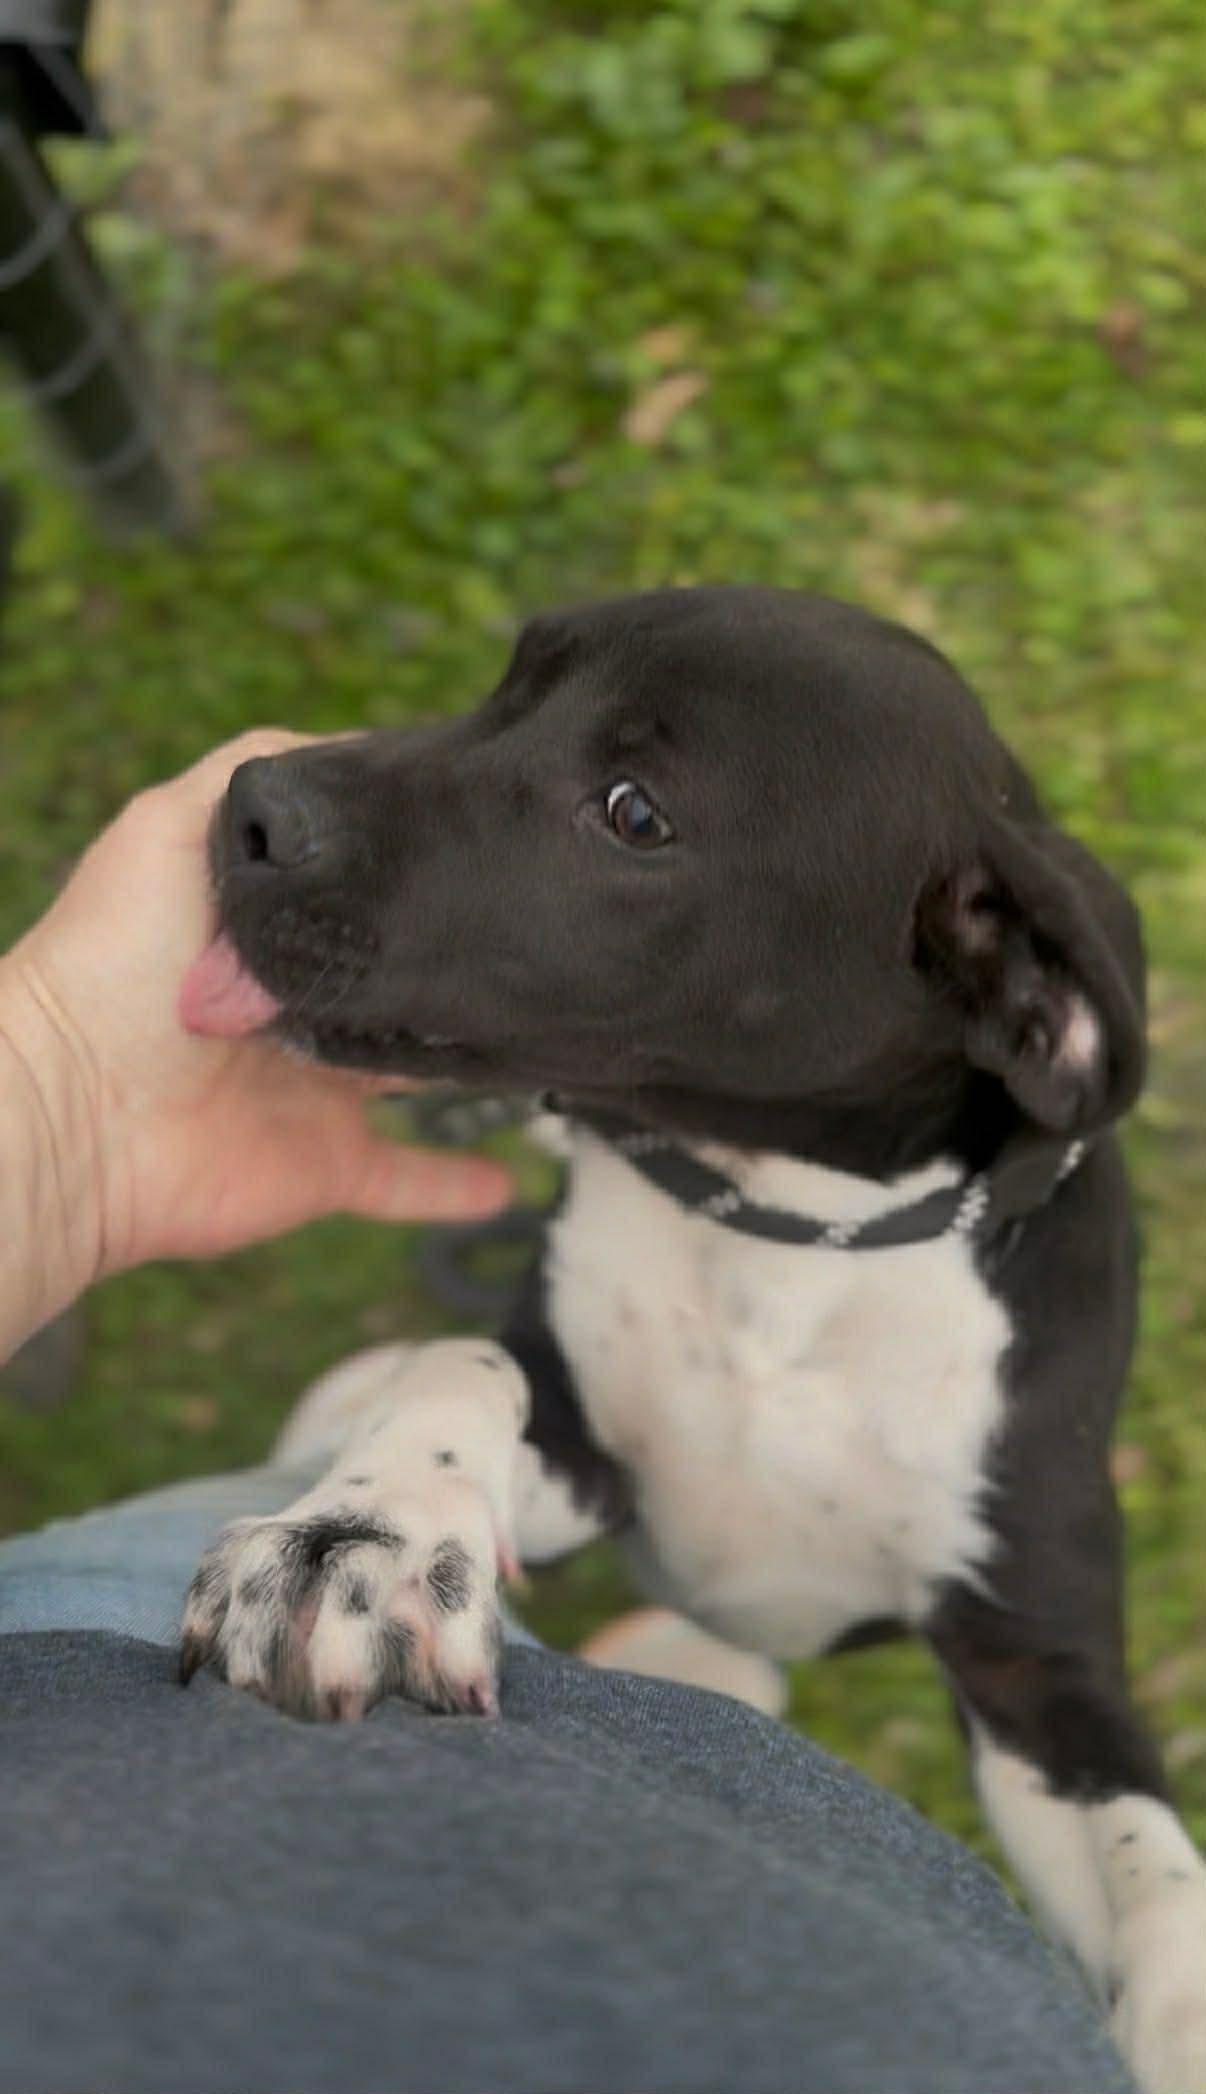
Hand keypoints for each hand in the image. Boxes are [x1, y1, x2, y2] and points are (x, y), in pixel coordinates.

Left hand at [0, 731, 509, 1355]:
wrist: (76, 1110)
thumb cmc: (110, 960)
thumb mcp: (171, 824)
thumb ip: (256, 774)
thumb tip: (357, 753)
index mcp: (264, 931)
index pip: (356, 890)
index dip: (411, 861)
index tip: (483, 828)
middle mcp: (294, 1005)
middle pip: (396, 979)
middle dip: (453, 959)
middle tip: (532, 928)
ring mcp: (315, 1088)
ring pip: (415, 1072)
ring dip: (469, 1058)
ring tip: (542, 1027)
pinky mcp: (326, 1162)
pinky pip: (404, 1178)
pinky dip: (455, 1184)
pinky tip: (509, 1180)